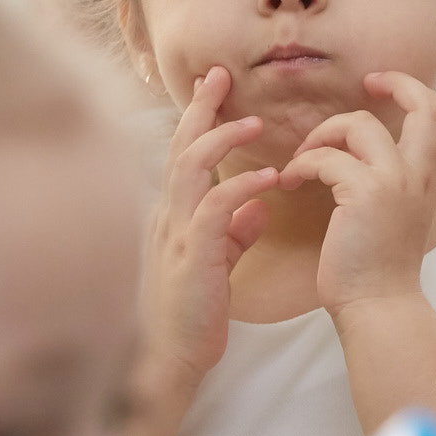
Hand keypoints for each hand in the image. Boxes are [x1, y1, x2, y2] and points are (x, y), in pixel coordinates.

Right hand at [140, 66, 279, 390]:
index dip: (199, 119)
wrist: (172, 361)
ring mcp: (176, 233)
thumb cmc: (193, 317)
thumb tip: (257, 206)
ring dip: (222, 139)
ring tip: (252, 122)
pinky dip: (241, 186)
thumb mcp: (217, 265)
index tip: (217, 87)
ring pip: (190, 168)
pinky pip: (216, 207)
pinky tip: (267, 177)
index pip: (183, 155)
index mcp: (174, 215)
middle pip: (179, 147)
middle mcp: (168, 216)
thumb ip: (234, 233)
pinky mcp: (192, 254)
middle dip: (200, 109)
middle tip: (221, 74)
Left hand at [279, 71, 435, 314]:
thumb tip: (371, 154)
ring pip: (360, 123)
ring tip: (303, 159)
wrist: (377, 304)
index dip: (419, 93)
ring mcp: (396, 181)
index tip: (384, 91)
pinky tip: (291, 182)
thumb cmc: (379, 267)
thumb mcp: (402, 215)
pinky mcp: (365, 192)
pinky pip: (326, 157)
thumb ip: (400, 181)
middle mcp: (421, 175)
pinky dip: (302, 163)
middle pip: (428, 106)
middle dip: (396, 83)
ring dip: (323, 133)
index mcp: (430, 180)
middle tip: (365, 85)